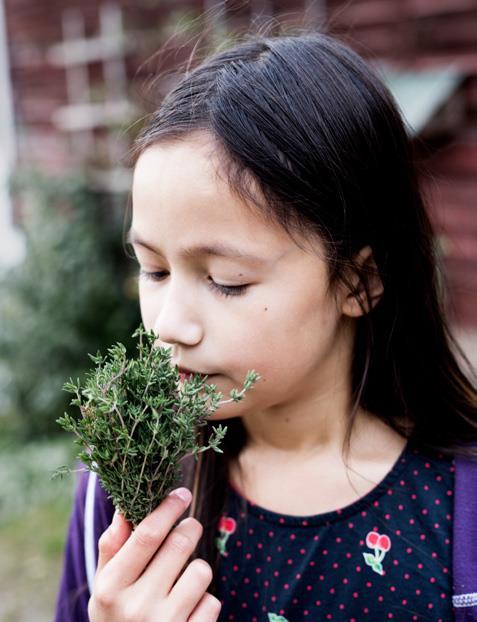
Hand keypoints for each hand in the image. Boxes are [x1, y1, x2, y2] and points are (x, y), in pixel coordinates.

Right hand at [88, 488, 221, 620]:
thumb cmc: (117, 618)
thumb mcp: (104, 588)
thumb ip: (112, 547)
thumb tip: (126, 507)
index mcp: (110, 587)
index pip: (147, 534)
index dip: (168, 508)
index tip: (181, 493)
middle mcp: (136, 607)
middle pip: (180, 544)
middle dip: (190, 528)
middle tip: (189, 528)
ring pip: (201, 571)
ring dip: (196, 569)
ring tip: (182, 580)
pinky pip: (212, 602)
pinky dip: (204, 601)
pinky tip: (187, 610)